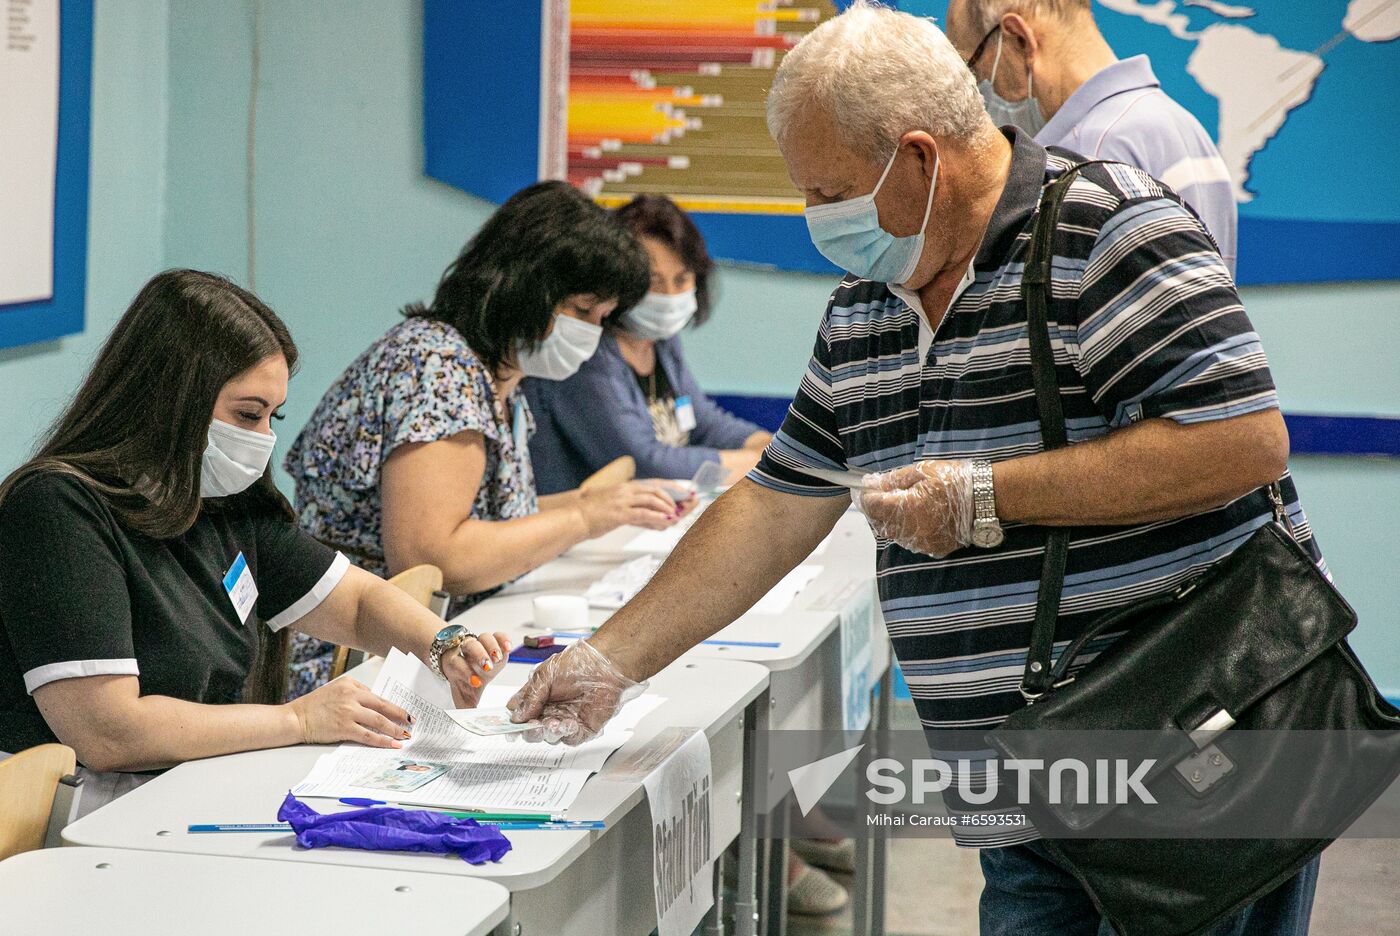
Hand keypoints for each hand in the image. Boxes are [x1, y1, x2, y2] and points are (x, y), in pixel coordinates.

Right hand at [286, 677, 411, 748]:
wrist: (296, 718)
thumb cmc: (314, 705)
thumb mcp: (336, 690)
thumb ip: (355, 694)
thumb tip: (375, 706)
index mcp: (351, 684)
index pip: (377, 695)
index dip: (393, 705)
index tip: (404, 712)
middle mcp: (352, 696)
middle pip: (383, 706)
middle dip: (400, 715)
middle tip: (411, 722)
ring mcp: (348, 712)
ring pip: (379, 721)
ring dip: (394, 729)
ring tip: (404, 735)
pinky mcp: (344, 728)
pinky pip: (368, 735)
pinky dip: (382, 740)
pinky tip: (391, 744)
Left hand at [440, 631, 511, 707]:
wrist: (461, 665)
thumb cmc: (464, 683)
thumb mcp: (463, 697)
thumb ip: (466, 710)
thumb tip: (469, 727)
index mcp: (456, 666)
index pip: (458, 665)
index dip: (466, 673)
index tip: (476, 683)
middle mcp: (467, 653)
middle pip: (471, 646)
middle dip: (480, 656)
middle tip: (488, 667)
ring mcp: (481, 645)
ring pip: (484, 638)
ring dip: (492, 647)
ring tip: (499, 658)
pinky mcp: (494, 641)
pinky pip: (498, 635)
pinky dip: (504, 639)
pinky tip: (509, 648)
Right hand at [506, 640, 645, 744]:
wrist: (605, 666)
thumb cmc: (577, 663)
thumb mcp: (545, 675)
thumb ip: (530, 696)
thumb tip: (516, 716)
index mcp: (538, 696)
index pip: (520, 713)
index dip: (513, 722)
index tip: (509, 726)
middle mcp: (550, 709)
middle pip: (531, 730)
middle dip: (530, 731)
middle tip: (532, 725)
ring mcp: (565, 720)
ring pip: (548, 737)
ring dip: (548, 732)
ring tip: (553, 722)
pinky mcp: (582, 729)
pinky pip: (569, 739)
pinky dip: (566, 734)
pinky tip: (569, 722)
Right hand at [577, 480, 679, 536]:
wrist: (575, 518)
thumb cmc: (594, 515)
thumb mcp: (618, 510)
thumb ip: (639, 515)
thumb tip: (658, 523)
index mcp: (627, 487)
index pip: (656, 484)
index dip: (673, 488)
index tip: (687, 494)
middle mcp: (626, 490)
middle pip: (657, 490)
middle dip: (675, 498)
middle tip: (687, 506)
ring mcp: (623, 500)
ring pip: (652, 500)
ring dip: (667, 508)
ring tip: (676, 516)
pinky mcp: (619, 513)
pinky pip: (643, 514)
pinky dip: (657, 517)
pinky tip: (667, 521)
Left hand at [856, 459, 974, 557]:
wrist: (986, 498)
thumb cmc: (954, 480)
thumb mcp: (922, 471)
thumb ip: (893, 479)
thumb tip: (870, 483)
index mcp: (908, 507)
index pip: (872, 506)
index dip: (865, 496)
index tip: (864, 488)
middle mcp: (913, 530)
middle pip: (879, 523)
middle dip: (876, 509)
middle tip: (881, 495)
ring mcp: (923, 542)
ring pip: (894, 535)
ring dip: (890, 521)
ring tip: (901, 505)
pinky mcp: (934, 549)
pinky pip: (911, 542)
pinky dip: (907, 531)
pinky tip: (916, 518)